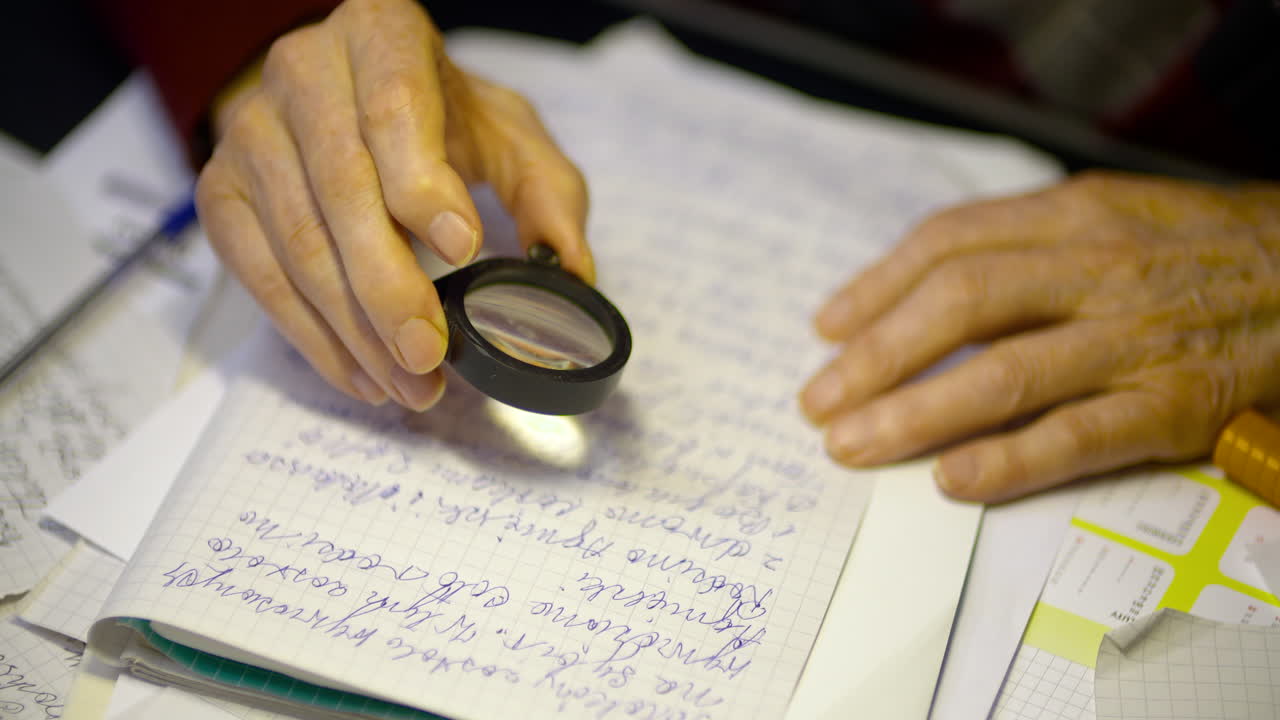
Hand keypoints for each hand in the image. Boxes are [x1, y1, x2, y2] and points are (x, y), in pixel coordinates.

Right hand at [196, 0, 591, 410]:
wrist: (340, 95)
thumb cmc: (432, 115)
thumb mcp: (505, 132)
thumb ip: (546, 191)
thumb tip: (572, 270)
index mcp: (380, 36)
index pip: (395, 110)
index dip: (423, 184)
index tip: (464, 248)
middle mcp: (304, 74)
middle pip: (342, 189)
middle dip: (388, 285)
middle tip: (430, 352)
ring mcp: (252, 133)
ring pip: (299, 242)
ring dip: (356, 329)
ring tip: (409, 382)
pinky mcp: (221, 189)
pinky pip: (260, 274)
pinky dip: (314, 336)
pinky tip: (363, 373)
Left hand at [801, 171, 1279, 502]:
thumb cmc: (1203, 250)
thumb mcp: (1114, 214)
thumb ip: (1027, 242)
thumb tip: (925, 284)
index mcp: (1075, 216)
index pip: (950, 244)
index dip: (876, 287)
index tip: (828, 329)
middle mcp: (1096, 270)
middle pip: (959, 304)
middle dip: (875, 356)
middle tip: (818, 401)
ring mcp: (1135, 339)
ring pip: (1003, 373)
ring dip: (914, 413)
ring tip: (852, 444)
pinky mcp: (1174, 404)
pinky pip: (1076, 436)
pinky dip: (1008, 461)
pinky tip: (950, 479)